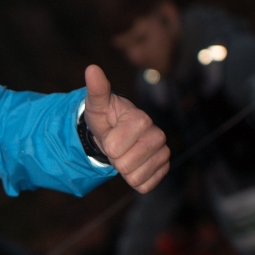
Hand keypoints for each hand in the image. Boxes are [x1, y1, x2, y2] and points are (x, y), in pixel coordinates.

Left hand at [83, 64, 169, 193]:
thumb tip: (91, 68)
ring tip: (124, 154)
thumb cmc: (106, 119)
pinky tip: (134, 165)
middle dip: (115, 158)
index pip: (113, 148)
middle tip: (116, 146)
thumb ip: (96, 90)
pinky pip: (144, 186)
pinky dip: (134, 180)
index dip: (107, 144)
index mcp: (141, 119)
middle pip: (125, 165)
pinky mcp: (163, 169)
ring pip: (135, 177)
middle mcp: (158, 135)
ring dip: (124, 170)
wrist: (117, 134)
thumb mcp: (96, 106)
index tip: (110, 134)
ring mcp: (163, 153)